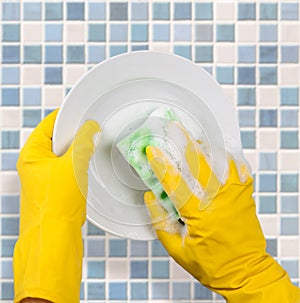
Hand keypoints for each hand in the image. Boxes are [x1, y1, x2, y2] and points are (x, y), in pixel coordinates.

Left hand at [14, 109, 99, 302]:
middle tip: (91, 132)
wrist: (56, 235)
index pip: (49, 125)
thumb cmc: (56, 204)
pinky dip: (78, 163)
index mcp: (32, 154)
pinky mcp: (56, 185)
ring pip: (64, 153)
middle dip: (75, 135)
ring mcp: (45, 175)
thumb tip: (90, 128)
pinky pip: (68, 166)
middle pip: (57, 139)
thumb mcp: (73, 165)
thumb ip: (84, 142)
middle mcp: (36, 163)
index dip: (67, 117)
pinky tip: (87, 165)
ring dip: (78, 150)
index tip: (83, 114)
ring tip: (90, 149)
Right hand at [144, 122, 299, 302]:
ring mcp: (235, 196)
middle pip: (200, 164)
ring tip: (195, 139)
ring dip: (207, 148)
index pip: (176, 183)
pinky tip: (219, 152)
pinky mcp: (245, 196)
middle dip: (185, 143)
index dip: (161, 165)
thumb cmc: (211, 264)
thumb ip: (160, 222)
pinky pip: (240, 169)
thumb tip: (151, 197)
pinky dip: (229, 158)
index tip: (151, 151)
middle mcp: (219, 201)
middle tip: (175, 128)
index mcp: (199, 215)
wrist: (245, 272)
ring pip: (222, 162)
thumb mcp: (177, 250)